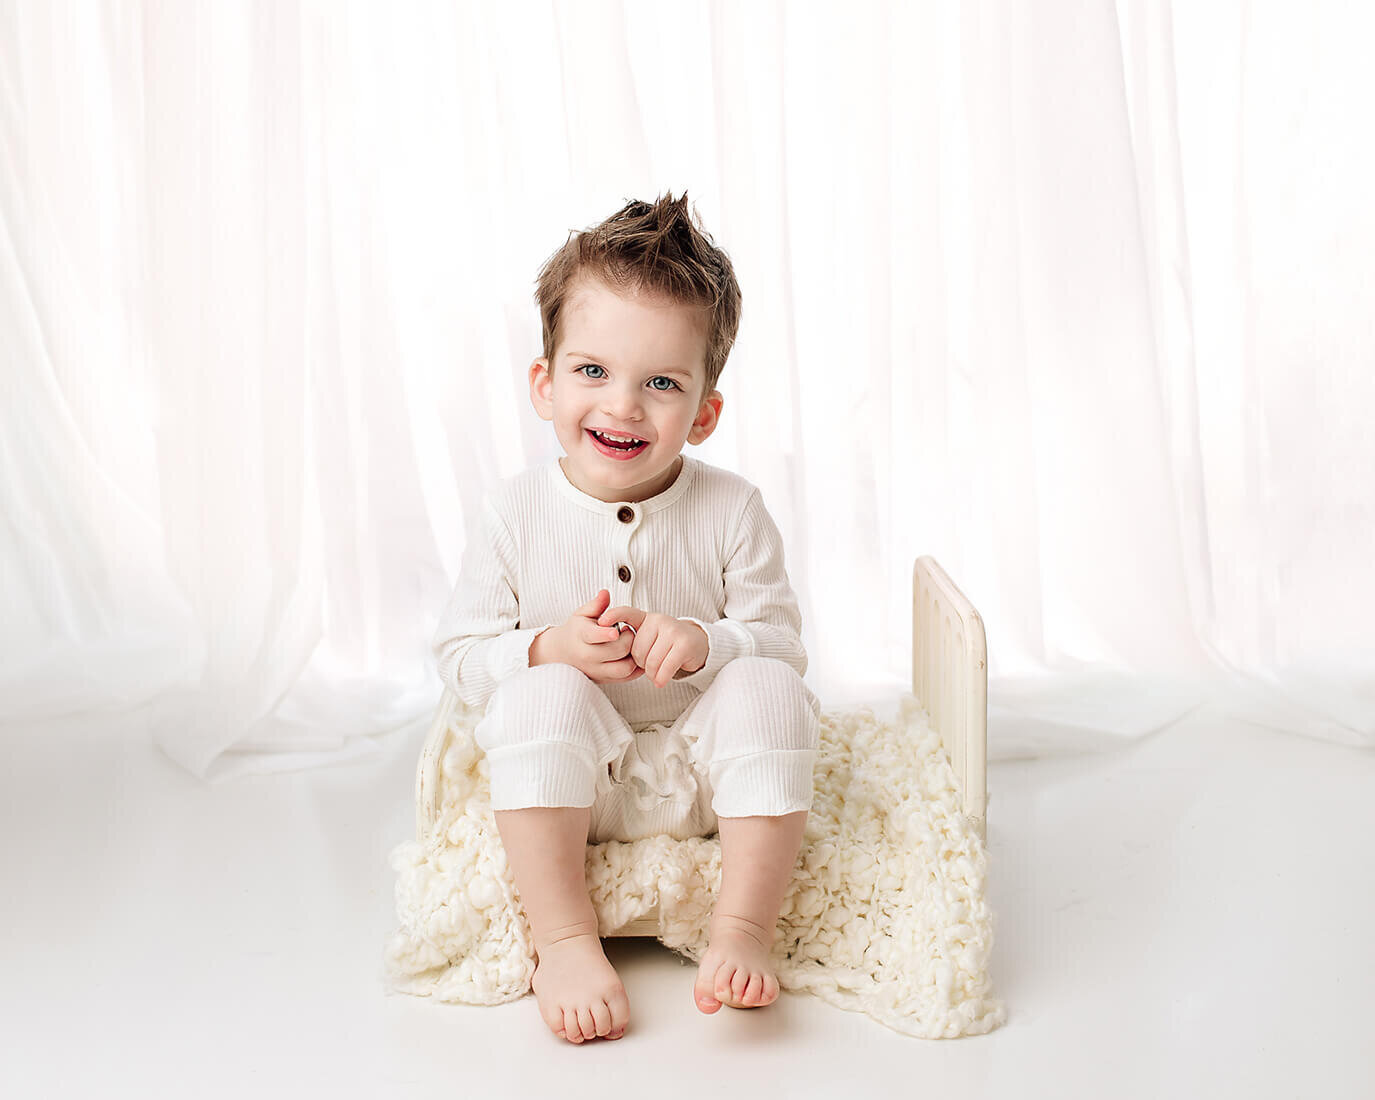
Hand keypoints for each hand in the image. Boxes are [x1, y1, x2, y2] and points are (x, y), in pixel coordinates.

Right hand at [530, 590, 644, 683]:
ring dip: (634, 655)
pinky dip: (636, 668)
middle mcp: (587, 656)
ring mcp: (596, 671)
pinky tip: (636, 656)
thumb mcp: (582, 614)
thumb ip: (596, 604)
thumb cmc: (576, 630)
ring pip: (623, 669)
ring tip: (630, 644)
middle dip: (628, 639)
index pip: (593, 636)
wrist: (562, 653)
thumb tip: (605, 593)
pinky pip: (627, 678)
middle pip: (616, 651)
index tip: (615, 631)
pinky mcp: (604, 680)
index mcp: (581, 636)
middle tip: (628, 631)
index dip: (605, 634)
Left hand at [595, 604, 707, 687]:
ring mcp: (673, 631)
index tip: (601, 622)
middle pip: (637, 650)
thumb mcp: (650, 636)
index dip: (613, 616)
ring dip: (652, 674)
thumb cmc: (668, 643)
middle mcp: (659, 620)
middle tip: (650, 665)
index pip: (626, 612)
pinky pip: (665, 668)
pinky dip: (661, 678)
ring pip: (651, 661)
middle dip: (641, 664)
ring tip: (657, 672)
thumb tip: (613, 652)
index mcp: (646, 618)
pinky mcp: (684, 644)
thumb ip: (633, 639)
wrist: (698, 644)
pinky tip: (662, 680)